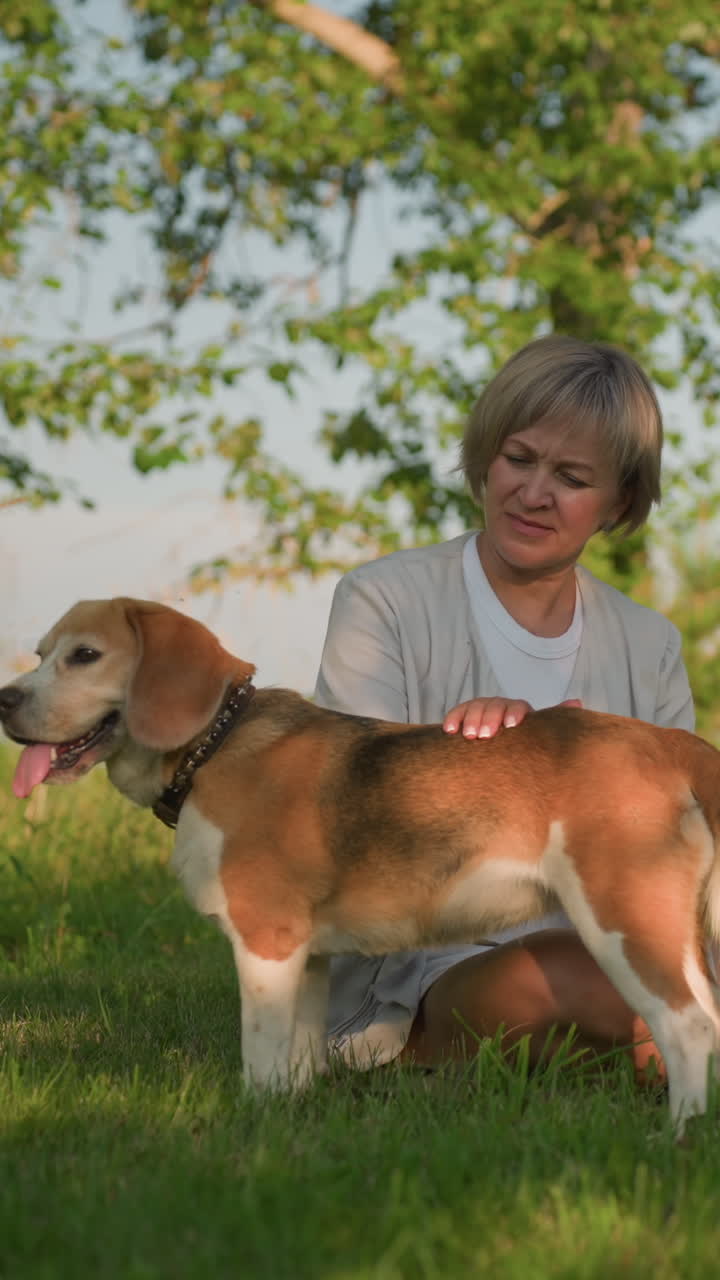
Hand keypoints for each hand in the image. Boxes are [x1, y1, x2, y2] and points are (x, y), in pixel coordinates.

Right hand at [442, 697, 582, 739]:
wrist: (505, 750)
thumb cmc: (525, 744)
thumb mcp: (539, 734)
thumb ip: (554, 719)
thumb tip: (577, 703)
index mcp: (519, 711)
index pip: (518, 706)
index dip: (514, 713)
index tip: (512, 726)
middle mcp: (500, 707)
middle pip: (494, 705)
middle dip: (489, 718)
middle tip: (484, 736)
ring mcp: (481, 710)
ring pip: (475, 707)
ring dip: (471, 720)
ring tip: (469, 737)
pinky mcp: (464, 717)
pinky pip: (457, 713)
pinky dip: (453, 719)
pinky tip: (449, 731)